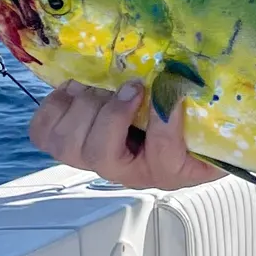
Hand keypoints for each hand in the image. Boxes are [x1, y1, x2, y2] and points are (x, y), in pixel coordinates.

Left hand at [27, 80, 223, 190]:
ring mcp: (93, 160)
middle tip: (130, 86)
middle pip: (100, 154)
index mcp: (169, 169)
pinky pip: (43, 134)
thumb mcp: (213, 125)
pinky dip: (53, 108)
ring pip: (67, 146)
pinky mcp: (68, 144)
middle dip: (111, 113)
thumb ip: (208, 112)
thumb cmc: (194, 131)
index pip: (164, 154)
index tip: (172, 90)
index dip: (164, 121)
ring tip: (99, 87)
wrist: (167, 138)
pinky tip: (75, 91)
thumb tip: (188, 84)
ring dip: (81, 108)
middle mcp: (126, 171)